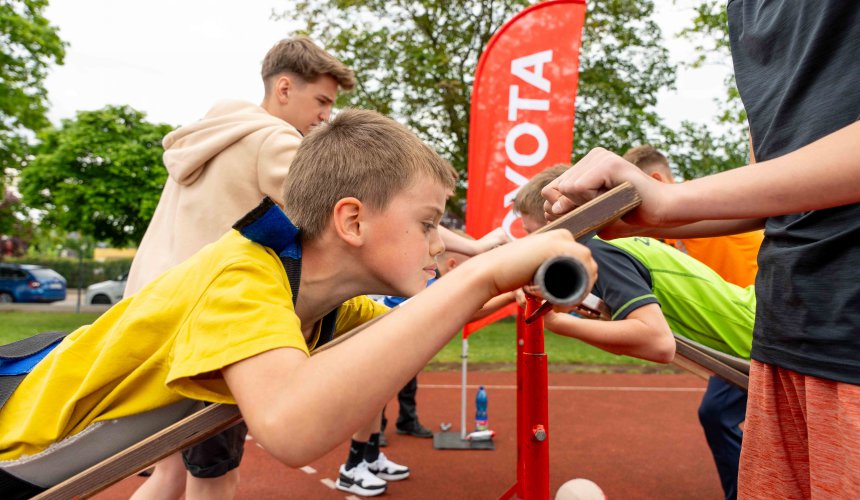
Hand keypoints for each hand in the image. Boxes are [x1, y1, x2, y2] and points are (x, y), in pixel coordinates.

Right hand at [474, 229, 596, 300]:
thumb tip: (555, 281)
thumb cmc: (508, 272)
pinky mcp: (558, 248)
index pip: (583, 262)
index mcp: (559, 237)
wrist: (490, 271)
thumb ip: (544, 267)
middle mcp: (563, 235)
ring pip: (587, 269)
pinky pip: (582, 268)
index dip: (581, 284)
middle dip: (581, 290)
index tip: (566, 301)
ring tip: (559, 308)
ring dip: (580, 293)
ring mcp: (561, 239)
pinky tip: (562, 303)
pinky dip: (578, 289)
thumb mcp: (533, 265)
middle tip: (561, 308)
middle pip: (588, 266)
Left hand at [541, 148, 674, 227]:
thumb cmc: (629, 212)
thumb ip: (570, 209)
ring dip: (589, 203)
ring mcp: (601, 156)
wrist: (662, 210)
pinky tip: (615, 196)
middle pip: (560, 188)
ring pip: (568, 188)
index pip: (555, 187)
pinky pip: (578, 187)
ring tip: (613, 199)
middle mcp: (593, 155)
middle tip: (608, 203)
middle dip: (578, 205)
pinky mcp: (608, 163)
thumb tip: (550, 207)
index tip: (593, 207)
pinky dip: (592, 199)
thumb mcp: (593, 212)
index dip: (567, 205)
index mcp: (587, 164)